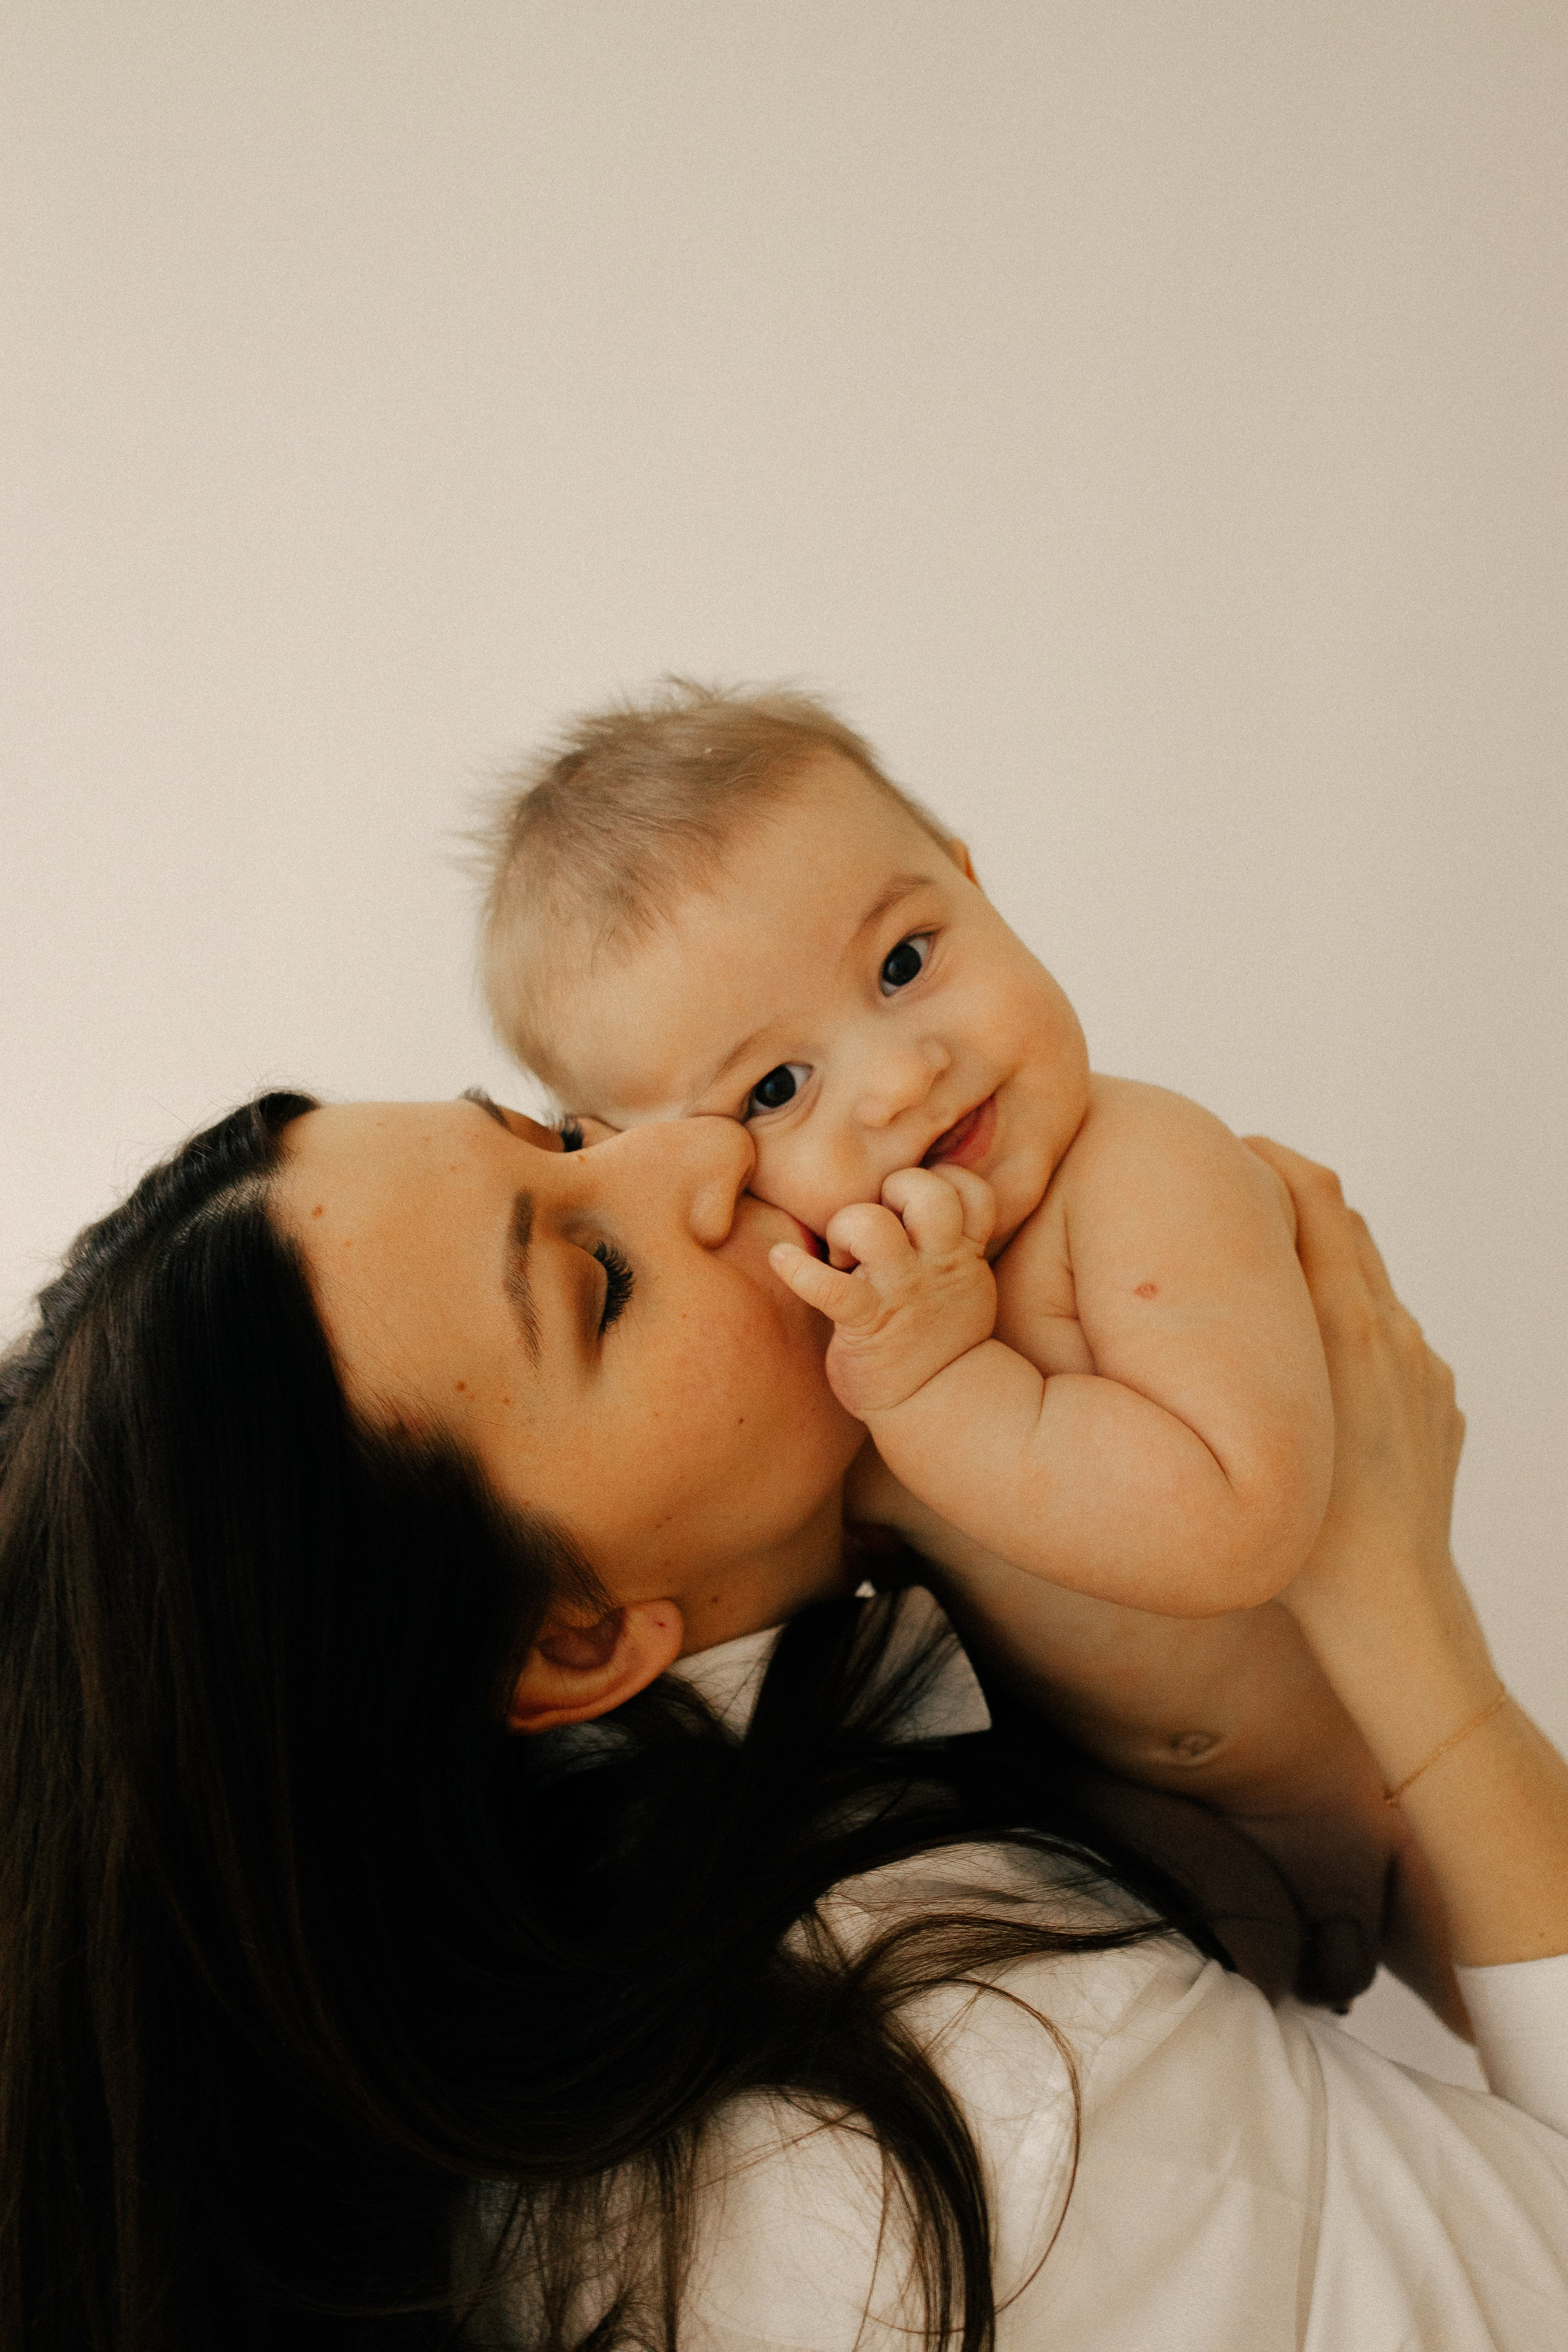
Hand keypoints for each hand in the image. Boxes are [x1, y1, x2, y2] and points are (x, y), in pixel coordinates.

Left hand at [769, 1164, 997, 1418]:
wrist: (937, 1405)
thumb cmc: (937, 1337)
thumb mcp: (959, 1284)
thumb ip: (941, 1242)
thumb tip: (906, 1199)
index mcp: (960, 1254)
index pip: (971, 1192)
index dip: (944, 1181)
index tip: (916, 1205)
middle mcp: (935, 1265)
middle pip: (926, 1192)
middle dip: (895, 1189)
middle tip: (877, 1223)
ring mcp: (901, 1293)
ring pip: (872, 1224)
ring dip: (848, 1225)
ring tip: (842, 1253)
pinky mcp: (866, 1323)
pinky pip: (829, 1288)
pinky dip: (798, 1270)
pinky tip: (781, 1259)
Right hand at [1241, 1138, 1465, 1627]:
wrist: (1391, 1602)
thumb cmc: (1299, 1533)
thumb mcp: (1249, 1421)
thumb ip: (1231, 1347)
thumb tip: (1189, 1288)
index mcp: (1347, 1325)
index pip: (1316, 1197)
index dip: (1273, 1159)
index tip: (1230, 1149)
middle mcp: (1394, 1333)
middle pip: (1345, 1225)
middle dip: (1290, 1199)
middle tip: (1230, 1194)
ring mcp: (1424, 1367)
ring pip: (1368, 1285)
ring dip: (1318, 1267)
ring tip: (1260, 1281)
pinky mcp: (1440, 1400)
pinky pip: (1391, 1341)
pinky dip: (1348, 1326)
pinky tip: (1307, 1362)